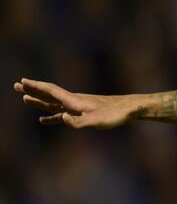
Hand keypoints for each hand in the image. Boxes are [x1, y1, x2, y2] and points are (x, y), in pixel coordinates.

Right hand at [14, 78, 138, 128]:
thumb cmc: (116, 115)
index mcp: (75, 101)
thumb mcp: (97, 121)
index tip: (22, 81)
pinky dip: (51, 116)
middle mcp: (75, 101)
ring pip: (54, 103)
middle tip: (17, 85)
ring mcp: (79, 107)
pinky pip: (62, 115)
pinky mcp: (84, 114)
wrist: (131, 109)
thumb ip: (79, 122)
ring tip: (25, 98)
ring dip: (39, 101)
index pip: (51, 91)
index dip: (36, 86)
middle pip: (49, 94)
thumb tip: (63, 118)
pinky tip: (44, 120)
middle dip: (33, 90)